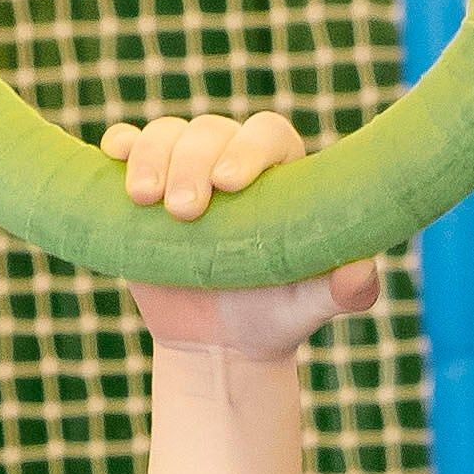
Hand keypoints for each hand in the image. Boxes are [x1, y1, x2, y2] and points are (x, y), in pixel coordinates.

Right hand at [101, 112, 380, 354]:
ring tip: (144, 199)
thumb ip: (344, 289)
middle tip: (184, 210)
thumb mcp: (311, 306)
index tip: (230, 185)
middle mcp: (232, 158)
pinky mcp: (147, 182)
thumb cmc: (276, 315)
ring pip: (166, 135)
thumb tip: (360, 275)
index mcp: (281, 172)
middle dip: (192, 163)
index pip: (267, 136)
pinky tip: (113, 156)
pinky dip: (120, 147)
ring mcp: (185, 166)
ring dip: (152, 157)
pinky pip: (130, 147)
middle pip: (209, 132)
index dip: (249, 150)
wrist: (221, 341)